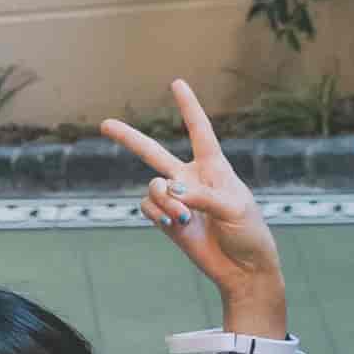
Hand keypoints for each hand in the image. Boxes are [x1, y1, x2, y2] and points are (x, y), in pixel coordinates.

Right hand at [100, 81, 288, 338]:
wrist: (243, 270)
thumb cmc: (249, 233)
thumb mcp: (234, 209)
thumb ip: (202, 196)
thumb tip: (169, 190)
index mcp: (214, 167)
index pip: (199, 130)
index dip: (188, 106)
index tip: (177, 83)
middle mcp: (191, 179)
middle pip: (154, 153)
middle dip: (129, 139)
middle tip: (105, 124)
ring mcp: (177, 201)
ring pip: (152, 188)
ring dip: (163, 201)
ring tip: (183, 218)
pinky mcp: (168, 222)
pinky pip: (149, 209)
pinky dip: (159, 214)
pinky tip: (177, 224)